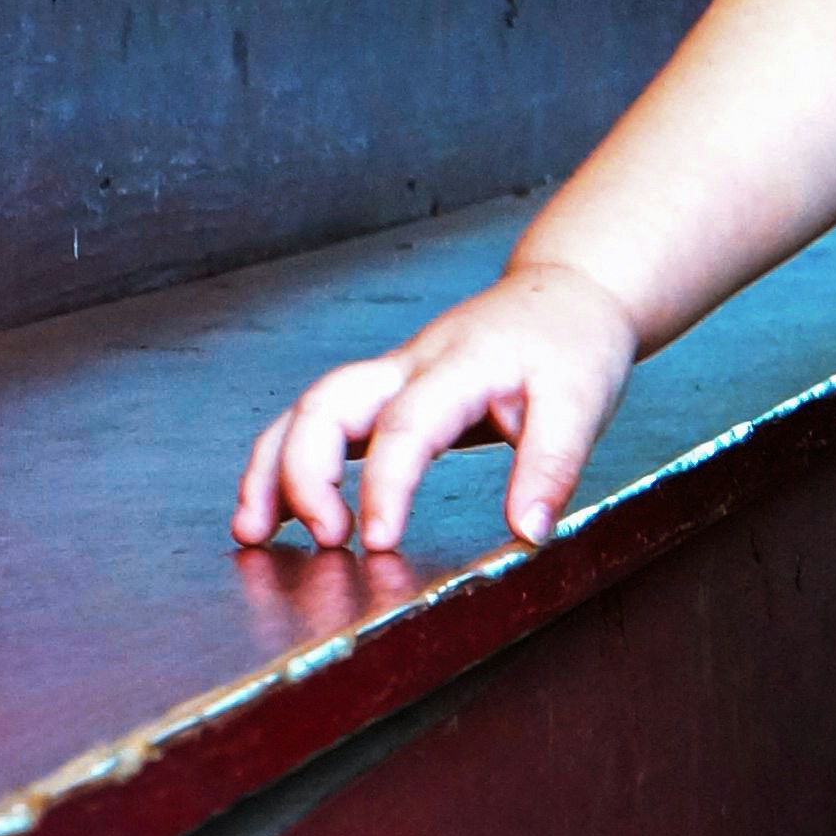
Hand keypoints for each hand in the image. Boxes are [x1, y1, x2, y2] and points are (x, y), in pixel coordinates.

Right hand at [232, 253, 634, 556]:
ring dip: (273, 469)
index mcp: (460, 365)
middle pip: (327, 403)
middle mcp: (410, 366)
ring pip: (307, 410)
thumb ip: (553, 466)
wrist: (565, 294)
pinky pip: (317, 422)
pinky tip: (270, 513)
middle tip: (326, 541)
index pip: (408, 425)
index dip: (387, 485)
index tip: (379, 541)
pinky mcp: (382, 392)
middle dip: (307, 473)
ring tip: (253, 532)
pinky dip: (284, 463)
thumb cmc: (571, 344)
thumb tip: (527, 532)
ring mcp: (389, 376)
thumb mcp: (582, 402)